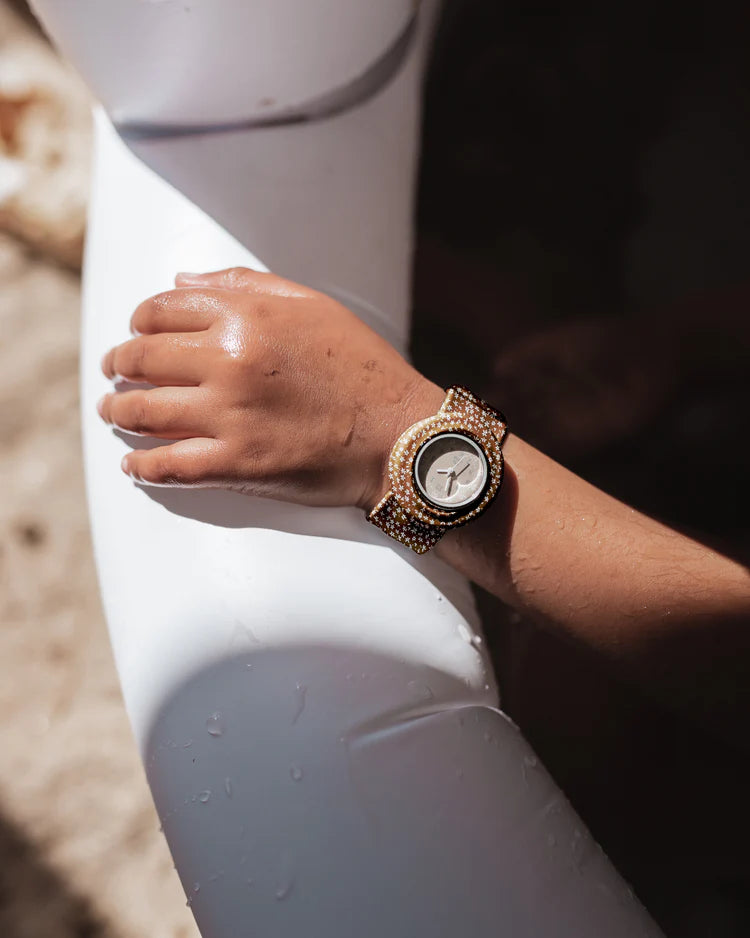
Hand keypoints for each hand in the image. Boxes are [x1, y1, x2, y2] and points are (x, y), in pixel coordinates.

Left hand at [97, 267, 443, 510]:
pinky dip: (142, 468)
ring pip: (143, 410)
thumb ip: (244, 285)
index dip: (139, 321)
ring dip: (117, 412)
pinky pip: (169, 466)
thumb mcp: (314, 305)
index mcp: (247, 316)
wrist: (403, 435)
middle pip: (142, 357)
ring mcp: (230, 415)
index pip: (163, 310)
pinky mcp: (237, 465)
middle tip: (113, 372)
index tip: (136, 333)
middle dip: (118, 364)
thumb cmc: (364, 369)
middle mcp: (230, 361)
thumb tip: (180, 279)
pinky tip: (133, 466)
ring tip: (112, 413)